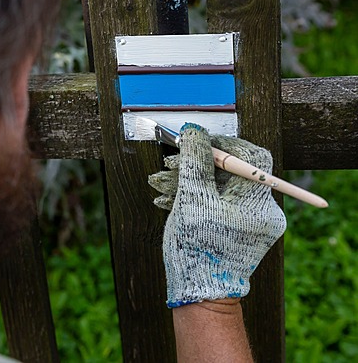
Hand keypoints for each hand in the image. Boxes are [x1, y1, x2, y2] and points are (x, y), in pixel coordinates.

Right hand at [148, 124, 285, 307]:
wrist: (201, 292)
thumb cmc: (198, 249)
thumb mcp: (191, 198)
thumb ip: (194, 161)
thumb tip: (195, 132)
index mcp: (257, 201)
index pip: (252, 156)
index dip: (223, 145)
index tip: (197, 142)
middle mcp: (263, 211)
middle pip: (232, 172)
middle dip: (197, 166)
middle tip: (171, 164)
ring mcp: (254, 223)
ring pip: (222, 189)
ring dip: (191, 183)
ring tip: (162, 186)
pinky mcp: (242, 232)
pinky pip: (221, 205)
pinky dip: (198, 200)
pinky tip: (171, 200)